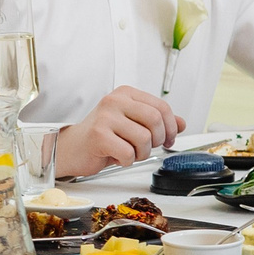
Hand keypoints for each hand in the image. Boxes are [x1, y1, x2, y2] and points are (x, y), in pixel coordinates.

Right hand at [55, 88, 186, 177]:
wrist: (72, 149)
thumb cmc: (101, 136)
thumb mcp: (132, 124)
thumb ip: (157, 122)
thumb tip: (181, 123)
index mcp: (125, 94)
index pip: (161, 106)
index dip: (171, 126)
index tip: (168, 138)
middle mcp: (114, 101)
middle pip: (155, 120)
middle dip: (158, 140)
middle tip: (147, 147)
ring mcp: (105, 117)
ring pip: (144, 138)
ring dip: (141, 153)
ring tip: (129, 152)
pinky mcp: (98, 135)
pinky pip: (128, 152)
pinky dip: (127, 160)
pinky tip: (117, 157)